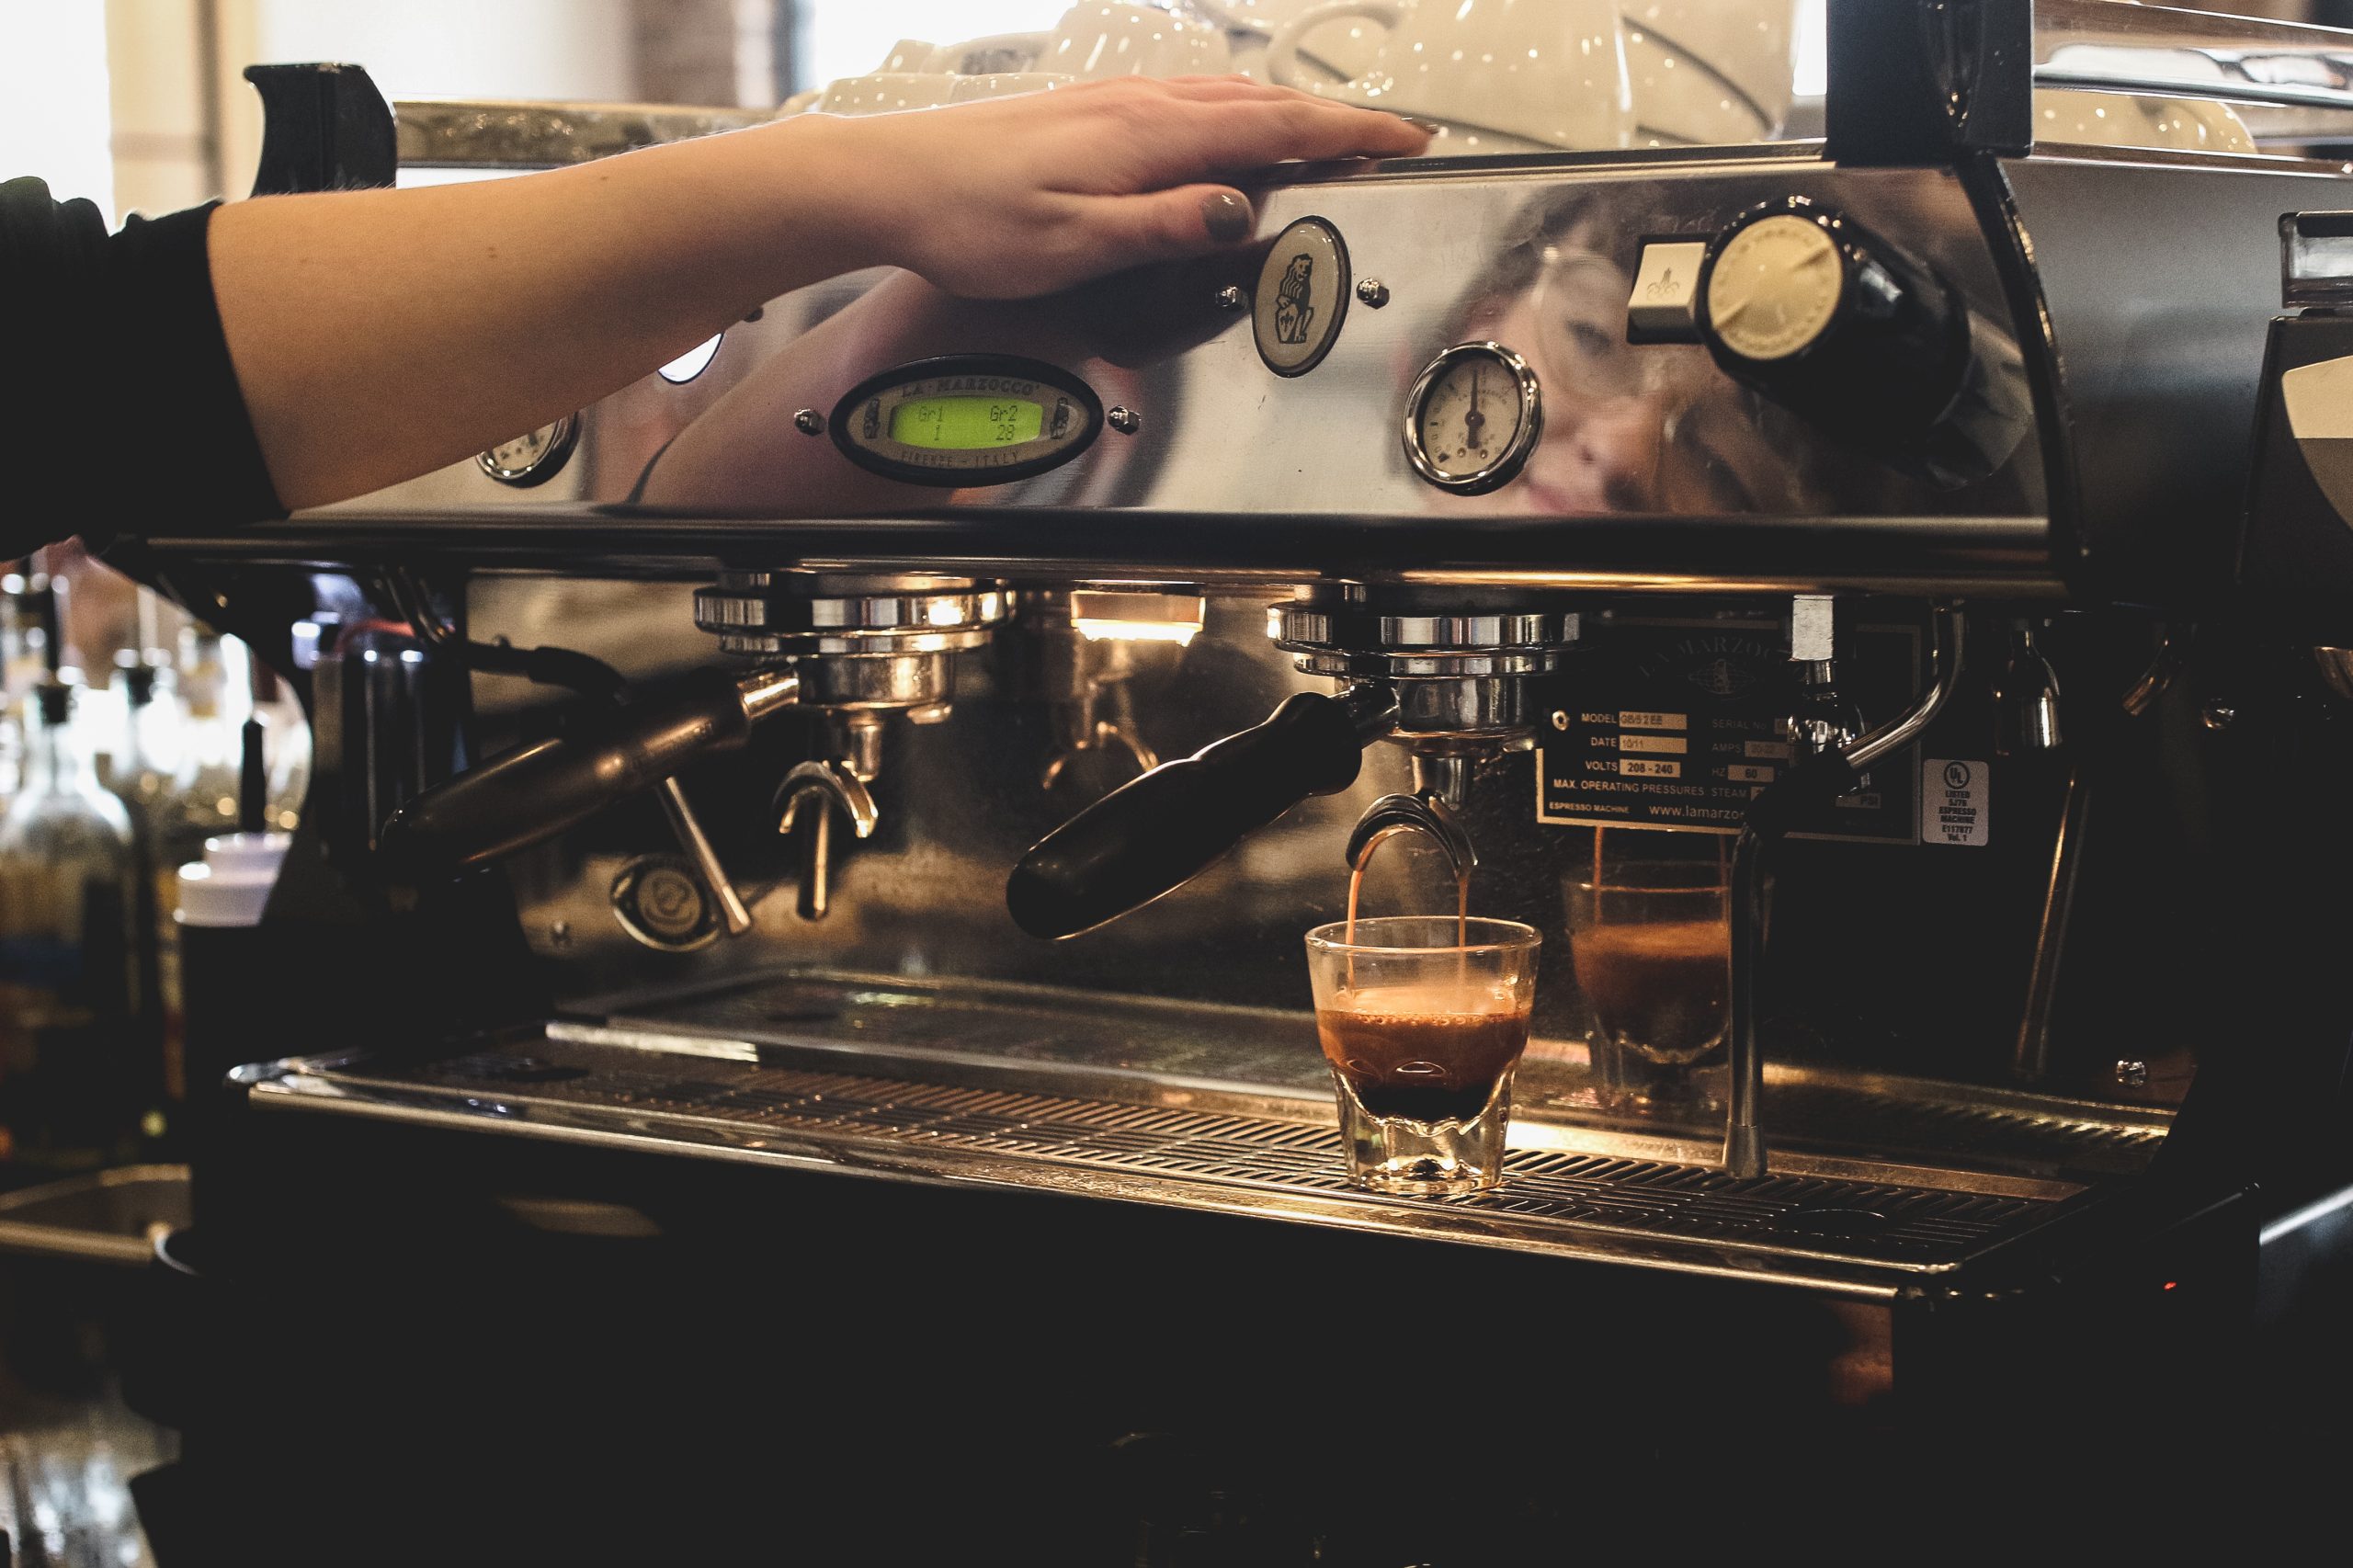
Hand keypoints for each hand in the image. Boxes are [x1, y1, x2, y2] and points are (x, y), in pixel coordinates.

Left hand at [805, 77, 1428, 298]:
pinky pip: (1188, 100)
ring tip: (1333, 134)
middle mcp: (1138, 106)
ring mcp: (1113, 103)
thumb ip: (1162, 228)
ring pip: (1226, 97)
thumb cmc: (968, 221)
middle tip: (1392, 139)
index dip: (1348, 135)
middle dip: (1336, 120)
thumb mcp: (1073, 246)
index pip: (1274, 129)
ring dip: (1289, 112)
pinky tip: (1230, 128)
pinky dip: (1236, 111)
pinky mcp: (1089, 111)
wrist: (890, 181)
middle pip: (1262, 103)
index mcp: (1148, 137)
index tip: (1405, 141)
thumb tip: (1235, 214)